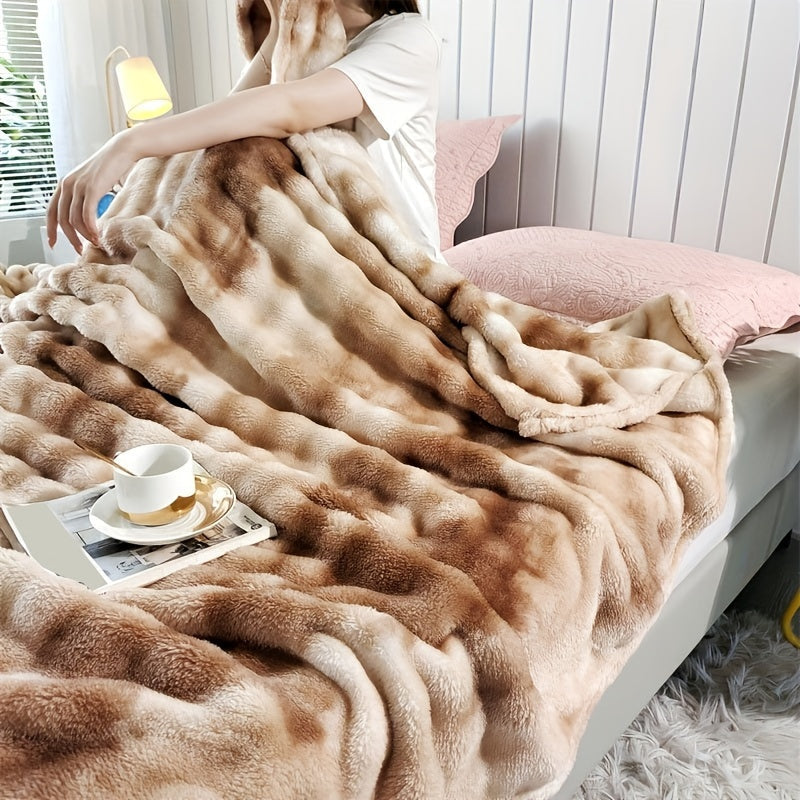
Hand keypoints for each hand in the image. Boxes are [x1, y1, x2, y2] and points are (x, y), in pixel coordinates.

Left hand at [46, 131, 137, 254]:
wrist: (121, 151)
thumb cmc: (110, 168)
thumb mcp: (91, 182)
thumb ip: (84, 196)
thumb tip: (88, 217)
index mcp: (64, 184)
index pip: (51, 211)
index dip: (51, 229)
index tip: (54, 243)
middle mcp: (67, 185)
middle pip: (62, 219)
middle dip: (70, 238)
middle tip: (80, 249)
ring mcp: (78, 186)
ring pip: (75, 219)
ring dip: (85, 235)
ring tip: (95, 242)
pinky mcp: (91, 189)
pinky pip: (87, 215)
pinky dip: (91, 228)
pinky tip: (97, 235)